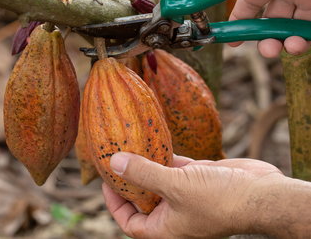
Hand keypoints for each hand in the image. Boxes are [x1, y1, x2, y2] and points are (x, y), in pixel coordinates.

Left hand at [103, 152, 283, 237]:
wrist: (262, 194)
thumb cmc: (220, 200)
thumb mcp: (175, 187)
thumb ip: (143, 174)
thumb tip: (114, 163)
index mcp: (165, 228)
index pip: (129, 222)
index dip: (114, 203)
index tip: (106, 181)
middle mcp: (173, 213)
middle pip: (141, 198)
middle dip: (129, 179)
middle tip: (115, 157)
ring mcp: (185, 195)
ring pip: (158, 178)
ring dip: (145, 163)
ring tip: (129, 145)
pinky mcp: (197, 178)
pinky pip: (174, 166)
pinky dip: (164, 155)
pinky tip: (154, 140)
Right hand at [227, 0, 310, 56]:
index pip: (251, 0)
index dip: (239, 19)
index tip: (232, 40)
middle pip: (270, 19)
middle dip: (265, 37)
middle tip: (267, 49)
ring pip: (292, 28)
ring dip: (286, 42)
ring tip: (291, 47)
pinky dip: (306, 40)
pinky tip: (303, 43)